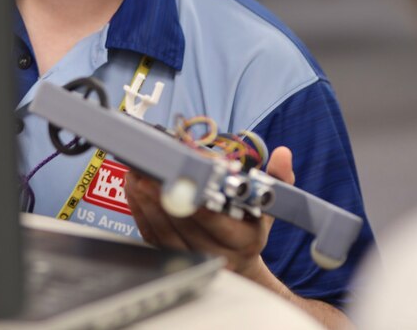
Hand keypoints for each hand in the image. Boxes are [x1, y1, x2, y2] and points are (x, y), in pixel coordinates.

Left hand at [124, 146, 294, 282]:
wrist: (238, 262)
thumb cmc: (250, 226)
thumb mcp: (268, 204)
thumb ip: (277, 179)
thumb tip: (283, 154)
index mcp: (242, 240)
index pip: (216, 223)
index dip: (197, 205)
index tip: (183, 183)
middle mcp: (215, 253)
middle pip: (183, 225)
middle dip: (163, 195)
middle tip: (148, 169)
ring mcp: (189, 257)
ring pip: (162, 231)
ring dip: (146, 200)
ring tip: (136, 172)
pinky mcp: (168, 255)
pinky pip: (149, 234)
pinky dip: (138, 209)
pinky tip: (132, 186)